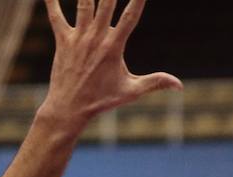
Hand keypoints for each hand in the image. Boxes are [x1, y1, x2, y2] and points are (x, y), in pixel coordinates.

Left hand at [39, 0, 181, 128]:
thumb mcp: (130, 91)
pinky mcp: (63, 40)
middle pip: (106, 1)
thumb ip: (155, 82)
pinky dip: (52, 1)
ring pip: (84, 3)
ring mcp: (78, 37)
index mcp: (114, 46)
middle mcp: (96, 38)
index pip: (132, 15)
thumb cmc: (101, 101)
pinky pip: (56, 16)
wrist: (69, 109)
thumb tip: (180, 85)